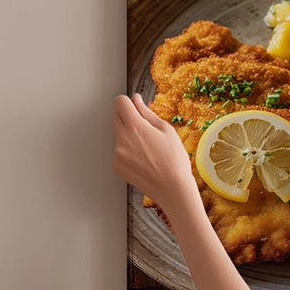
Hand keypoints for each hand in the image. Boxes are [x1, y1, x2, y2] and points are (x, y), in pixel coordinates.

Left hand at [113, 93, 197, 211]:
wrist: (172, 189)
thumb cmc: (174, 161)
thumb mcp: (166, 130)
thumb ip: (147, 112)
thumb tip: (136, 100)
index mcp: (135, 126)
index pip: (120, 102)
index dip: (128, 102)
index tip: (135, 106)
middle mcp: (122, 139)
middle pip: (115, 116)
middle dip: (127, 116)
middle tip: (144, 127)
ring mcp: (117, 154)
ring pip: (118, 135)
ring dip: (128, 135)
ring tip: (147, 147)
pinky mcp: (117, 166)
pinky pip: (119, 151)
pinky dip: (128, 151)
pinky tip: (144, 159)